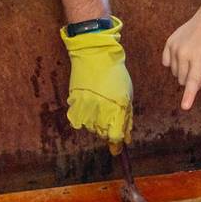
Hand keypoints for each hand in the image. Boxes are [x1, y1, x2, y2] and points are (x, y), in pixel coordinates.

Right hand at [61, 17, 132, 149]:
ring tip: (100, 106)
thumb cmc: (115, 75)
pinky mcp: (73, 102)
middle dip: (108, 130)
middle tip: (111, 116)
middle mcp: (100, 110)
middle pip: (102, 134)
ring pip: (90, 127)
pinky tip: (89, 106)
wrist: (95, 56)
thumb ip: (126, 119)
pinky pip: (77, 119)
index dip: (117, 143)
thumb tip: (126, 139)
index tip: (118, 145)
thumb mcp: (127, 96)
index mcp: (117, 108)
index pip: (115, 137)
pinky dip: (83, 116)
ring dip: (96, 123)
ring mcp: (85, 106)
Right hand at [163, 4, 200, 109]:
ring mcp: (175, 48)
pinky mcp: (169, 43)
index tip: (184, 107)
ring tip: (192, 55)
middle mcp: (184, 53)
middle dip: (189, 77)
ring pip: (174, 72)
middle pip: (182, 79)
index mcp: (199, 59)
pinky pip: (166, 62)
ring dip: (182, 69)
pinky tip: (182, 53)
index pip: (193, 81)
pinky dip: (173, 62)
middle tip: (199, 64)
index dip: (189, 96)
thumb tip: (195, 85)